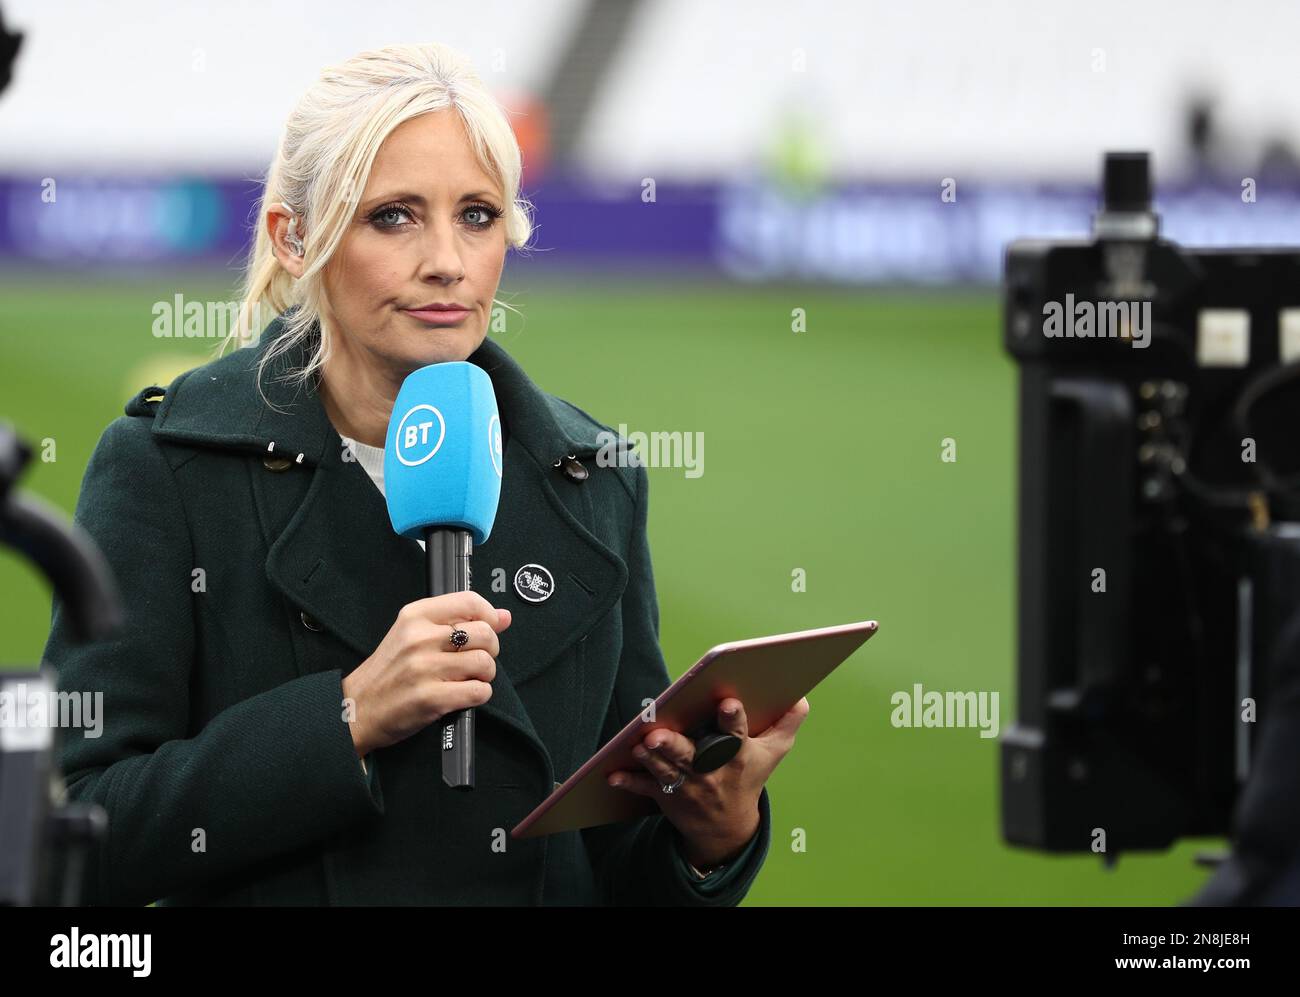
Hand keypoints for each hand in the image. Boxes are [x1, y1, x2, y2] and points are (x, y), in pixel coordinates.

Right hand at [342, 591, 511, 756]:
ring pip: (485, 664)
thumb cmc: (388, 672)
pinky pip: (478, 692)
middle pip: (485, 634)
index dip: (490, 615)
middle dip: (490, 650)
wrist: (357, 708)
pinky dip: (479, 695)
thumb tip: (503, 616)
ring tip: (468, 678)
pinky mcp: (430, 698)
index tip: (490, 626)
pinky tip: (463, 694)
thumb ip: (457, 621)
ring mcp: (424, 669)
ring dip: (484, 675)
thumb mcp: (413, 635)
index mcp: (415, 616)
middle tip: (476, 659)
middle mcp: (419, 639)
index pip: (470, 602)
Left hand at [606, 697, 809, 868]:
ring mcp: (686, 784)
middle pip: (692, 755)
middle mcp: (710, 771)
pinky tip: (612, 774)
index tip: (729, 702)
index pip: (736, 734)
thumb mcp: (774, 753)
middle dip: (675, 746)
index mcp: (737, 756)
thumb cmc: (748, 775)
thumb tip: (800, 695)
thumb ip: (787, 722)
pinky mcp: (665, 794)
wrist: (726, 827)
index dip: (733, 719)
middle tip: (658, 734)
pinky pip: (644, 788)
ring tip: (640, 744)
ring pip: (665, 769)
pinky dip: (629, 781)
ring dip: (651, 758)